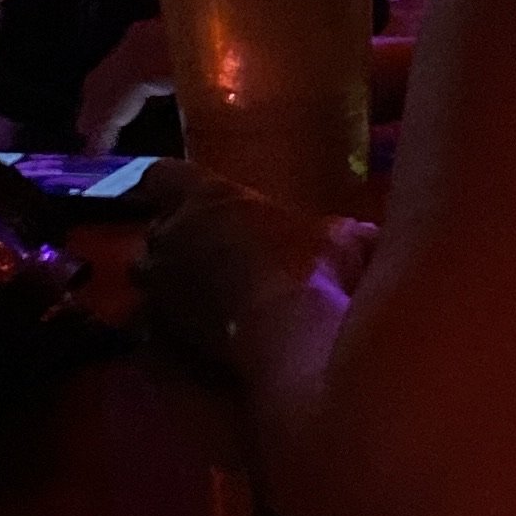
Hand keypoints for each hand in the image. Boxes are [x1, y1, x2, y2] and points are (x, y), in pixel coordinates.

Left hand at [139, 169, 373, 376]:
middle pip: (154, 230)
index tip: (184, 194)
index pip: (162, 175)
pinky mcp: (159, 336)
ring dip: (166, 282)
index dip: (169, 184)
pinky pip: (152, 326)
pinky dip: (168, 329)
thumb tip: (368, 236)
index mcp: (208, 199)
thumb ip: (338, 232)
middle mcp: (171, 238)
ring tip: (199, 296)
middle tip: (210, 251)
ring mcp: (160, 291)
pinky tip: (195, 337)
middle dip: (175, 240)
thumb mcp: (344, 239)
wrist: (292, 340)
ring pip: (147, 278)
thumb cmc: (314, 271)